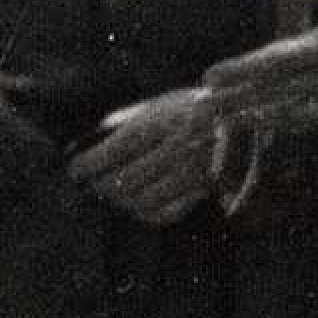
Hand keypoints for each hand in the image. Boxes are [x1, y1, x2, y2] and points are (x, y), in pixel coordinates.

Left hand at [71, 85, 227, 226]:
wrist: (243, 116)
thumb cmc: (188, 107)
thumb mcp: (158, 104)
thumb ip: (123, 122)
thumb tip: (84, 145)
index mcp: (162, 120)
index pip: (113, 151)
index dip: (87, 164)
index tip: (74, 169)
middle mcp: (177, 148)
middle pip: (124, 181)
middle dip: (100, 185)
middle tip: (92, 182)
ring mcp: (192, 172)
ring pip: (141, 201)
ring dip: (120, 199)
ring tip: (112, 191)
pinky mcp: (203, 190)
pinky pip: (163, 213)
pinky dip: (143, 211)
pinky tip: (136, 202)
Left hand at [203, 0, 317, 139]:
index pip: (274, 59)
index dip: (240, 70)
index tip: (210, 76)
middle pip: (273, 91)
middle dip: (235, 100)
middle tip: (200, 108)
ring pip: (288, 111)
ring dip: (253, 117)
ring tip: (221, 121)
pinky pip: (312, 121)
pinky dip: (284, 125)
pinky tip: (265, 126)